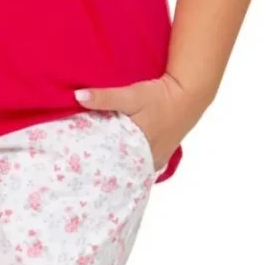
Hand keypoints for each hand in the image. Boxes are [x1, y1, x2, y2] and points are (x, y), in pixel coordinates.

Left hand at [73, 73, 204, 173]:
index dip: (93, 163)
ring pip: (131, 169)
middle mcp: (147, 159)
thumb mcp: (131, 95)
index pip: (109, 163)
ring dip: (118, 168)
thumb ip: (105, 98)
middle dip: (104, 169)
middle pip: (120, 169)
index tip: (76, 164)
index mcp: (136, 148)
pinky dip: (131, 166)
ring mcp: (155, 159)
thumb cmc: (160, 97)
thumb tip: (78, 97)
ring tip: (97, 169)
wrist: (189, 95)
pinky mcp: (161, 156)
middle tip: (83, 169)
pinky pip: (142, 167)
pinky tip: (120, 165)